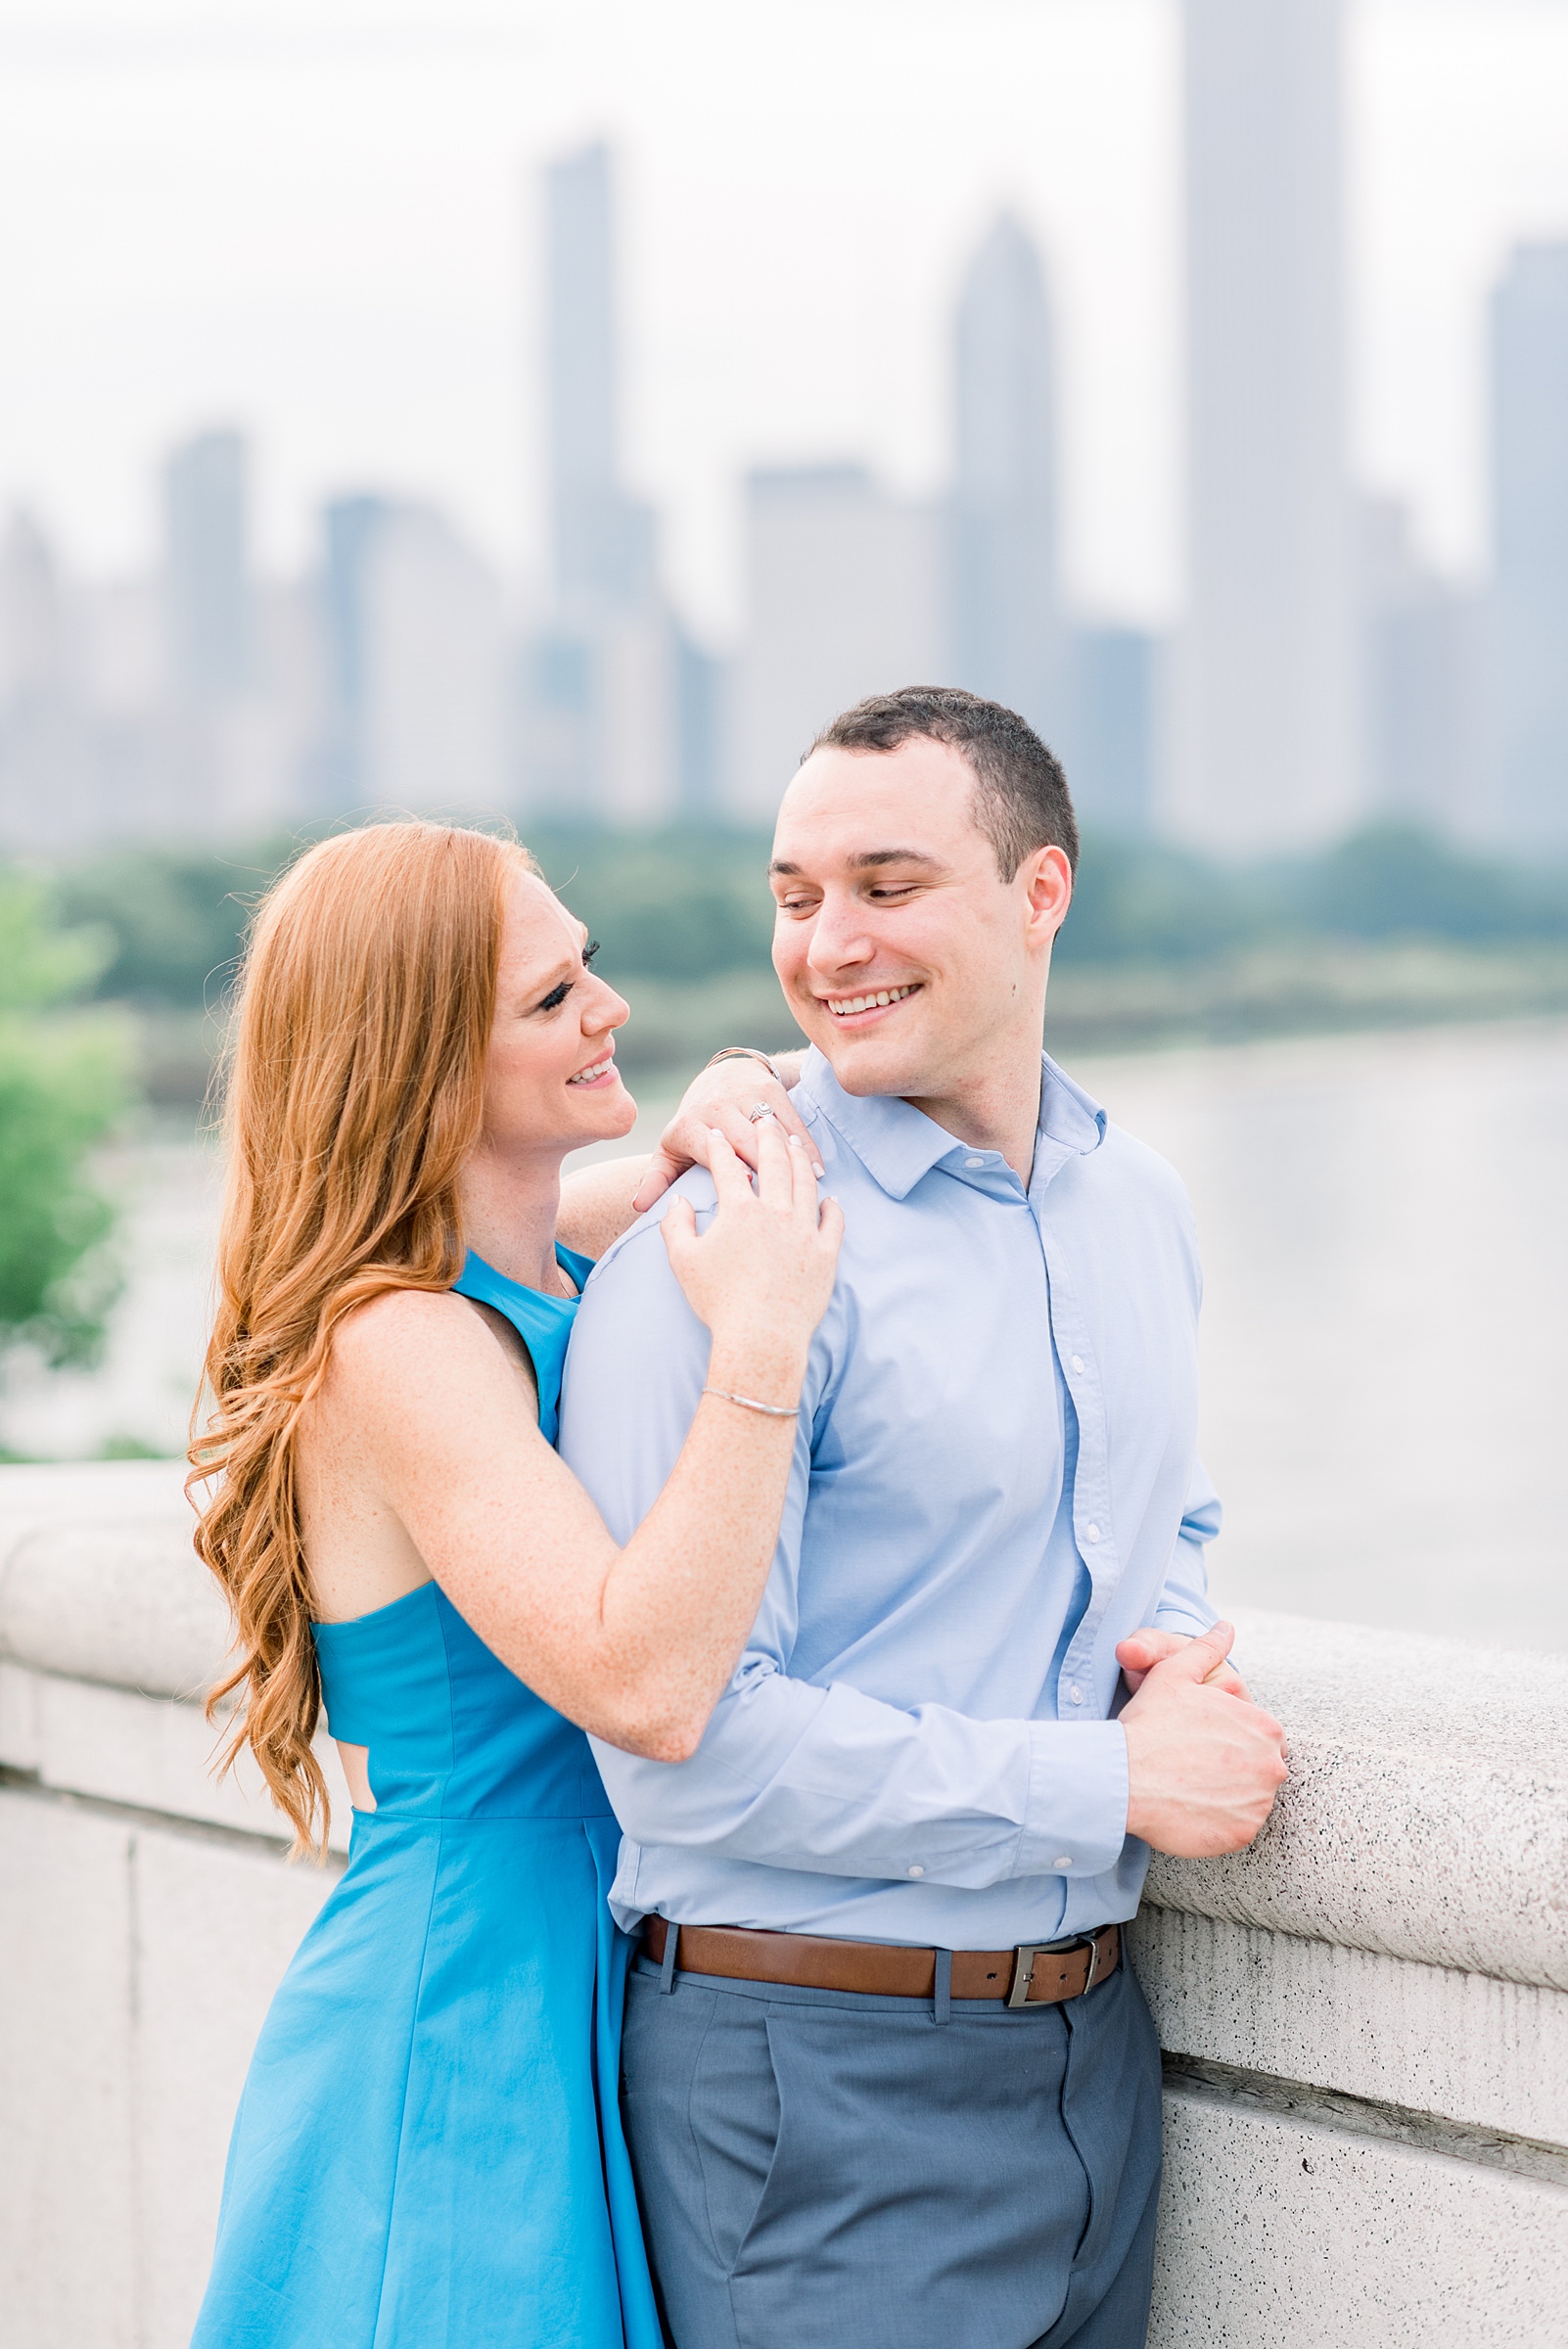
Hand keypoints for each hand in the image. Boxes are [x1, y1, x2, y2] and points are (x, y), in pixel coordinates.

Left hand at [634, 1055, 819, 1211]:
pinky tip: (817, 1168)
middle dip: (765, 1165)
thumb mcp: (672, 1149)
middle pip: (745, 1140)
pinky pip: (791, 1121)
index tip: (749, 1186)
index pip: (712, 1150)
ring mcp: (744, 1094)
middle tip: (782, 1195)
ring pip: (770, 1132)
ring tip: (807, 1186)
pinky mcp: (769, 1088)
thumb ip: (657, 1178)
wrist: (724, 1075)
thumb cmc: (695, 1126)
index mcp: (688, 1125)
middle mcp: (715, 1106)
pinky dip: (806, 1145)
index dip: (732, 1166)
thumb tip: (638, 1206)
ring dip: (790, 1158)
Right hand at [662, 1120, 843, 1392]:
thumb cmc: (719, 1302)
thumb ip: (676, 1225)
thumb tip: (679, 1202)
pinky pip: (833, 1220)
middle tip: (765, 1120)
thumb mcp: (683, 1261)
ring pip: (807, 1183)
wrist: (761, 1338)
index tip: (717, 1134)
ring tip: (796, 1146)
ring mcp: (805, 1231)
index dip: (720, 1147)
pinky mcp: (827, 1253)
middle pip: (774, 1162)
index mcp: (739, 1211)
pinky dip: (832, 1206)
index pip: (727, 1166)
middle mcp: (775, 1212)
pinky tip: (829, 1197)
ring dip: (801, 1160)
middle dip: (767, 1136)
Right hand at [1120, 1621, 1287, 1857]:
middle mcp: (1271, 1766)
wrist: (1123, 1777)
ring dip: (1228, 1796)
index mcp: (1264, 1726)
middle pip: (1261, 1770)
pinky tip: (1189, 1810)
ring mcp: (1258, 1804)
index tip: (1204, 1743)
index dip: (1232, 1739)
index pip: (1262, 1737)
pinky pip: (1236, 1829)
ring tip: (1190, 1787)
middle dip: (1235, 1769)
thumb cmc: (1150, 1723)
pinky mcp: (1241, 1835)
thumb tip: (1226, 1628)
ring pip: (1250, 1801)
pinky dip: (1218, 1824)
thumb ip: (1207, 1649)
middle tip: (1195, 1767)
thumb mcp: (1176, 1673)